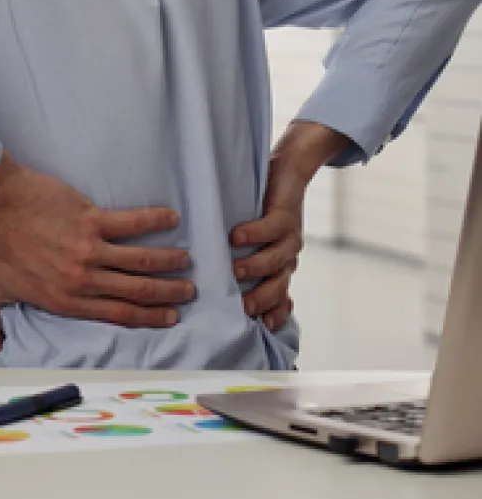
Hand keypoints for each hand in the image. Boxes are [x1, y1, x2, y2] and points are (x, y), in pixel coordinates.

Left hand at [0, 153, 195, 351]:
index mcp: (63, 300)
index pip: (116, 314)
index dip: (146, 318)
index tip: (168, 317)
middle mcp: (82, 280)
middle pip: (136, 291)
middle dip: (166, 294)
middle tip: (187, 292)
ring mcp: (89, 249)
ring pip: (140, 261)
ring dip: (168, 262)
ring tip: (186, 261)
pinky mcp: (90, 219)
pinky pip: (131, 222)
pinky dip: (154, 221)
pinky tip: (171, 218)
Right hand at [229, 160, 303, 331]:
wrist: (289, 174)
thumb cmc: (263, 209)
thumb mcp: (256, 240)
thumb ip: (240, 260)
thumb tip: (208, 280)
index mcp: (280, 268)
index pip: (280, 299)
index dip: (274, 313)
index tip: (259, 325)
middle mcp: (287, 257)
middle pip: (279, 285)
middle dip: (263, 298)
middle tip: (243, 306)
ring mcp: (289, 237)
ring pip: (276, 259)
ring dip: (256, 266)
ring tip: (235, 269)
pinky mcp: (285, 216)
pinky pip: (271, 228)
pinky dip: (254, 233)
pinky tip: (236, 236)